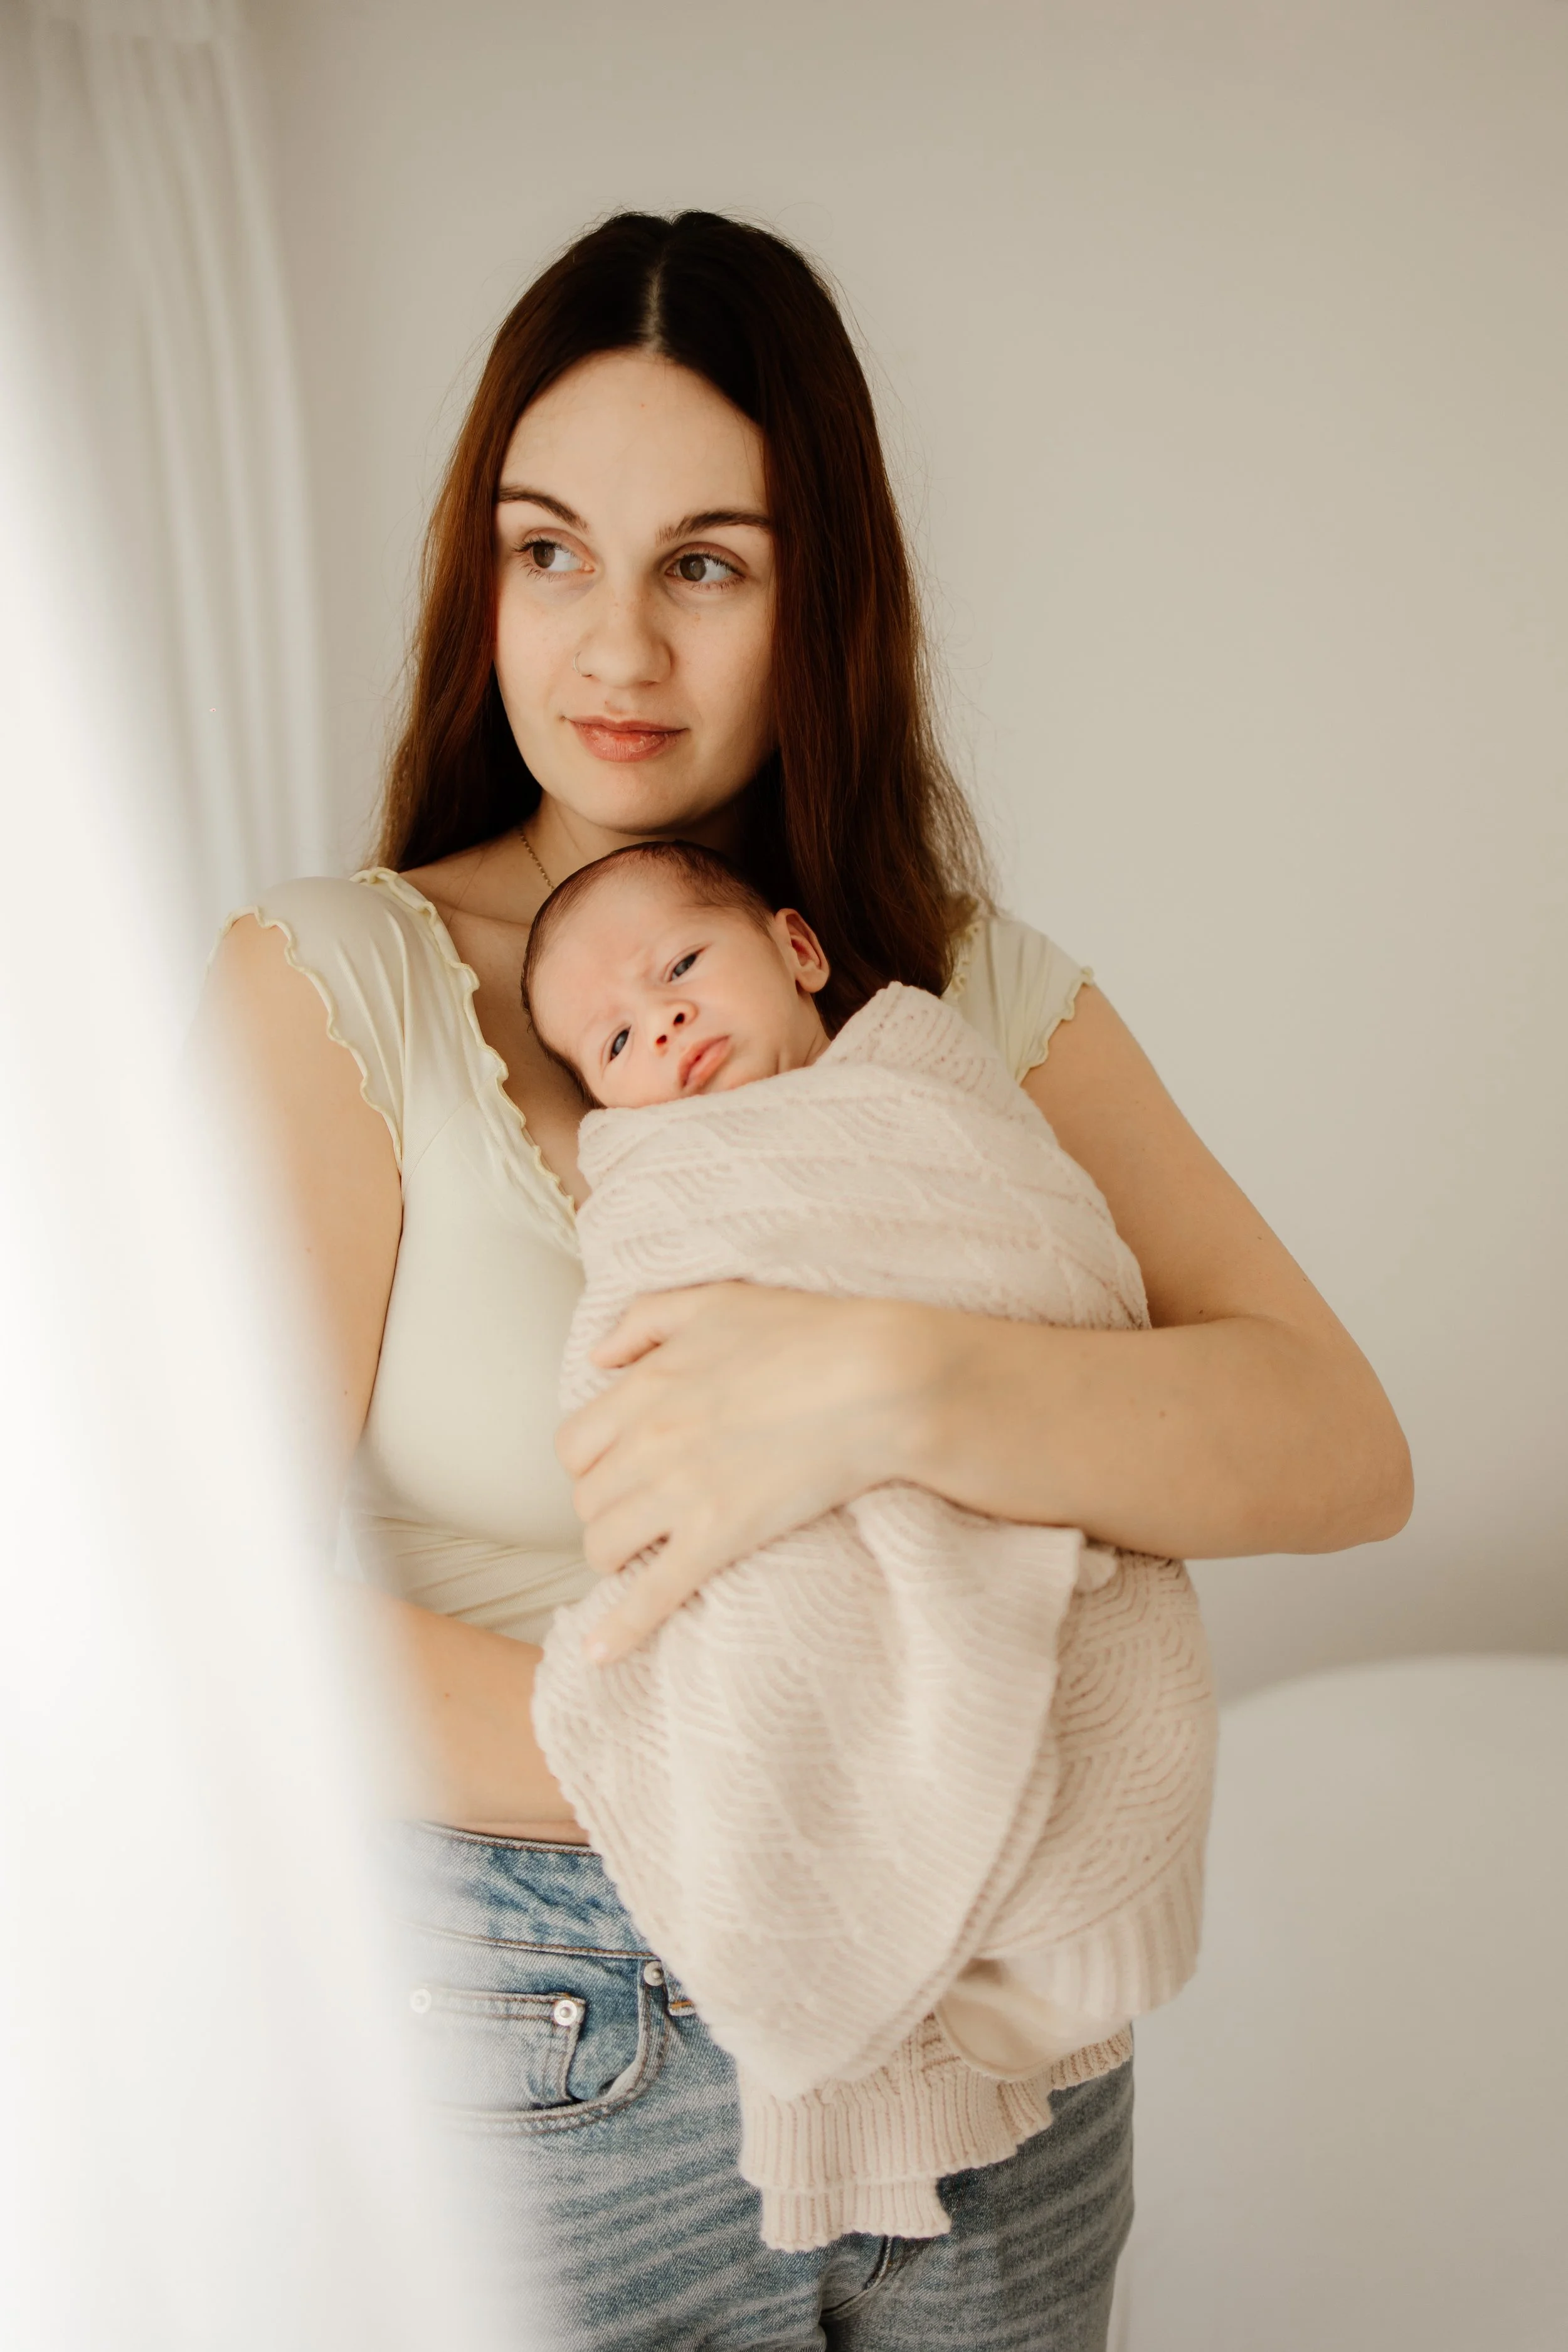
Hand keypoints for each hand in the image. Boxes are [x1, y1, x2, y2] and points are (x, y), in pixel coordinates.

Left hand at [555, 1283, 937, 1662]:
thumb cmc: (807, 1333)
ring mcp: (679, 1494)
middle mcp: (648, 1442)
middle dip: (606, 1509)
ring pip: (604, 1546)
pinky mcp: (716, 1538)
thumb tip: (597, 1355)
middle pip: (586, 1498)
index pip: (574, 1443)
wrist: (877, 1378)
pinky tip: (599, 1655)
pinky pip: (651, 1595)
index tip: (617, 1470)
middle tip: (638, 1514)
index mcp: (645, 1388)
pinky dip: (619, 1629)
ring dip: (615, 1556)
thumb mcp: (715, 1301)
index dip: (591, 1463)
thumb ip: (645, 1320)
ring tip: (640, 1557)